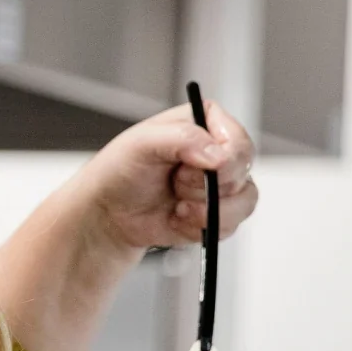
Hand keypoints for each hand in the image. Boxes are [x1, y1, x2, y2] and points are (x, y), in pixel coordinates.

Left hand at [0, 99, 257, 350]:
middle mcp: (218, 151)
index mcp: (205, 122)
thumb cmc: (119, 171)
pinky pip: (229, 226)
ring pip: (243, 202)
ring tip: (176, 205)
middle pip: (243, 172)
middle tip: (176, 184)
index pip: (238, 139)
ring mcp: (220, 184)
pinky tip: (176, 219)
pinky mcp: (217, 213)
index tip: (199, 168)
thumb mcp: (142, 144)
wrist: (108, 214)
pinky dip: (200, 228)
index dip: (226, 159)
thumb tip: (218, 156)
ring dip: (206, 211)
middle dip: (207, 187)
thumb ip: (183, 139)